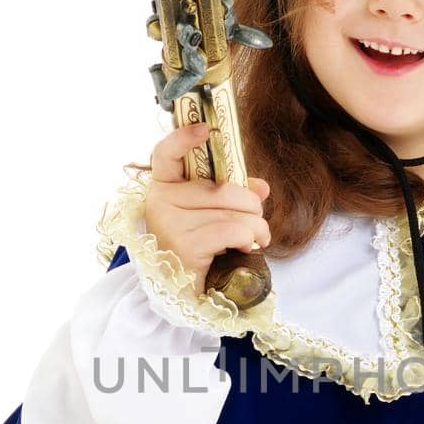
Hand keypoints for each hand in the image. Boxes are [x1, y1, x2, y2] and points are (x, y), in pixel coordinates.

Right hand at [143, 122, 270, 296]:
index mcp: (163, 187)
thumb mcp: (212, 216)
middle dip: (251, 205)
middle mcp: (160, 201)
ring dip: (256, 226)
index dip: (183, 137)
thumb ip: (233, 196)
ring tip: (257, 238)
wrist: (182, 295)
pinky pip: (232, 230)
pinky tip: (246, 247)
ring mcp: (170, 223)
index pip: (165, 153)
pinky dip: (248, 238)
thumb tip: (262, 187)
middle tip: (258, 221)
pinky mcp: (184, 245)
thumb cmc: (198, 249)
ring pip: (232, 211)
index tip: (205, 129)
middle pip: (221, 188)